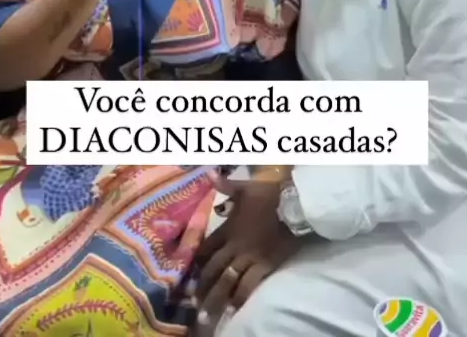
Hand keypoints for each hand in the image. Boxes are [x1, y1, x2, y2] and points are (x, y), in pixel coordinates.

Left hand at [196, 172, 301, 321]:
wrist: (294, 205)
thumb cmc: (270, 195)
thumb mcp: (245, 187)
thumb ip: (226, 185)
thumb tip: (209, 174)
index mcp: (229, 228)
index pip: (207, 246)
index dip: (197, 259)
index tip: (190, 269)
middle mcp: (235, 245)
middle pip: (213, 267)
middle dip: (202, 283)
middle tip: (193, 297)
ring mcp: (249, 257)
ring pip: (227, 280)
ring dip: (215, 295)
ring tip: (206, 309)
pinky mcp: (264, 266)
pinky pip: (249, 285)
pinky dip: (239, 297)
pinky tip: (233, 307)